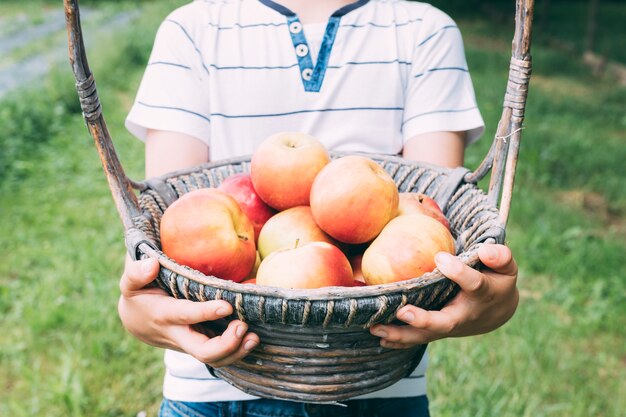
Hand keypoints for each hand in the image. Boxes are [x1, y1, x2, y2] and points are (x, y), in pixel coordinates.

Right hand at [118, 256, 258, 366]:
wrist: (136, 321)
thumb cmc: (138, 296)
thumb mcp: (130, 283)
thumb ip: (136, 273)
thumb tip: (152, 264)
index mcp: (164, 314)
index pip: (186, 315)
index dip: (206, 313)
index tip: (226, 306)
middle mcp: (179, 334)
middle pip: (202, 351)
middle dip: (225, 344)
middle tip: (243, 326)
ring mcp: (191, 344)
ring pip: (213, 359)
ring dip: (236, 352)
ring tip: (254, 337)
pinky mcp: (200, 345)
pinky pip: (219, 356)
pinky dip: (237, 352)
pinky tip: (252, 340)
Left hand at [370, 243, 518, 348]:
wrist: (498, 311)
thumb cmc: (497, 280)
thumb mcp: (506, 267)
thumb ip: (499, 257)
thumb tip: (485, 251)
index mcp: (483, 293)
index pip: (474, 284)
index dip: (458, 272)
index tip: (441, 257)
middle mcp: (465, 314)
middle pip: (445, 322)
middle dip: (424, 319)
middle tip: (402, 311)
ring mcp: (450, 326)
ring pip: (427, 334)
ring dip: (401, 334)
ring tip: (376, 328)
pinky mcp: (438, 331)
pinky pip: (418, 338)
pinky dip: (399, 341)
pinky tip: (379, 338)